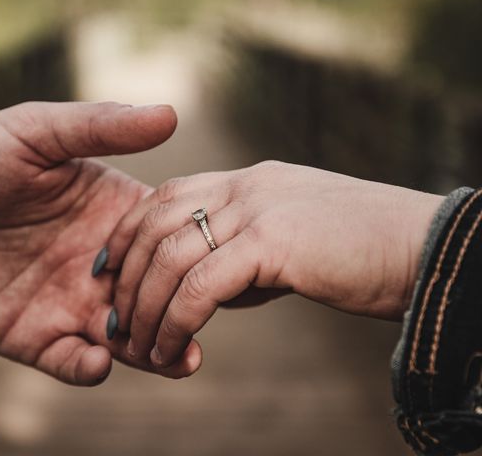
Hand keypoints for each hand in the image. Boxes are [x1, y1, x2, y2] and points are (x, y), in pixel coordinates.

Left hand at [0, 101, 200, 384]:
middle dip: (183, 315)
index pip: (168, 241)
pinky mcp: (34, 335)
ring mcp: (70, 303)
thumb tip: (169, 113)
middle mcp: (101, 265)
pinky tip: (98, 360)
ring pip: (125, 339)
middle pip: (156, 297)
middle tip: (201, 326)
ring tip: (180, 359)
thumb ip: (100, 126)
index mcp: (113, 218)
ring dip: (155, 354)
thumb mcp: (39, 132)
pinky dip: (89, 367)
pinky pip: (69, 361)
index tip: (221, 263)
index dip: (194, 254)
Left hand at [103, 161, 443, 367]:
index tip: (111, 269)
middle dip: (127, 274)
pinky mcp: (272, 241)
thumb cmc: (359, 252)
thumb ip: (243, 257)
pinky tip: (171, 347)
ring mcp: (257, 209)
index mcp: (246, 183)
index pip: (165, 196)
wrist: (419, 247)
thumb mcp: (289, 245)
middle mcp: (244, 187)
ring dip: (146, 306)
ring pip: (171, 257)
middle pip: (156, 223)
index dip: (129, 232)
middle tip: (115, 317)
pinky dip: (177, 320)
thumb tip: (207, 289)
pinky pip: (202, 285)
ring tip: (138, 345)